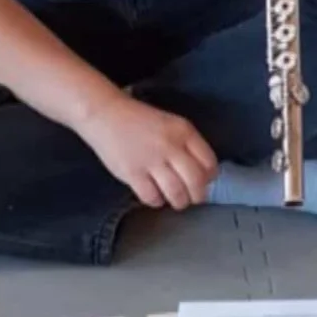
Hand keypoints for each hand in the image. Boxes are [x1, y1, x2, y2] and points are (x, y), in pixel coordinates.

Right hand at [80, 93, 217, 210]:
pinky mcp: (132, 174)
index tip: (206, 181)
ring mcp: (151, 161)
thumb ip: (187, 144)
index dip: (210, 176)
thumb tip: (202, 171)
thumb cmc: (141, 120)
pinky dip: (157, 201)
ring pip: (176, 193)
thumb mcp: (172, 124)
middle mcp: (171, 146)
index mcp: (184, 131)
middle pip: (195, 181)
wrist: (106, 115)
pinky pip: (152, 197)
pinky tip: (155, 195)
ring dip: (179, 201)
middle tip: (194, 198)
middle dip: (198, 195)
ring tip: (177, 200)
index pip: (209, 161)